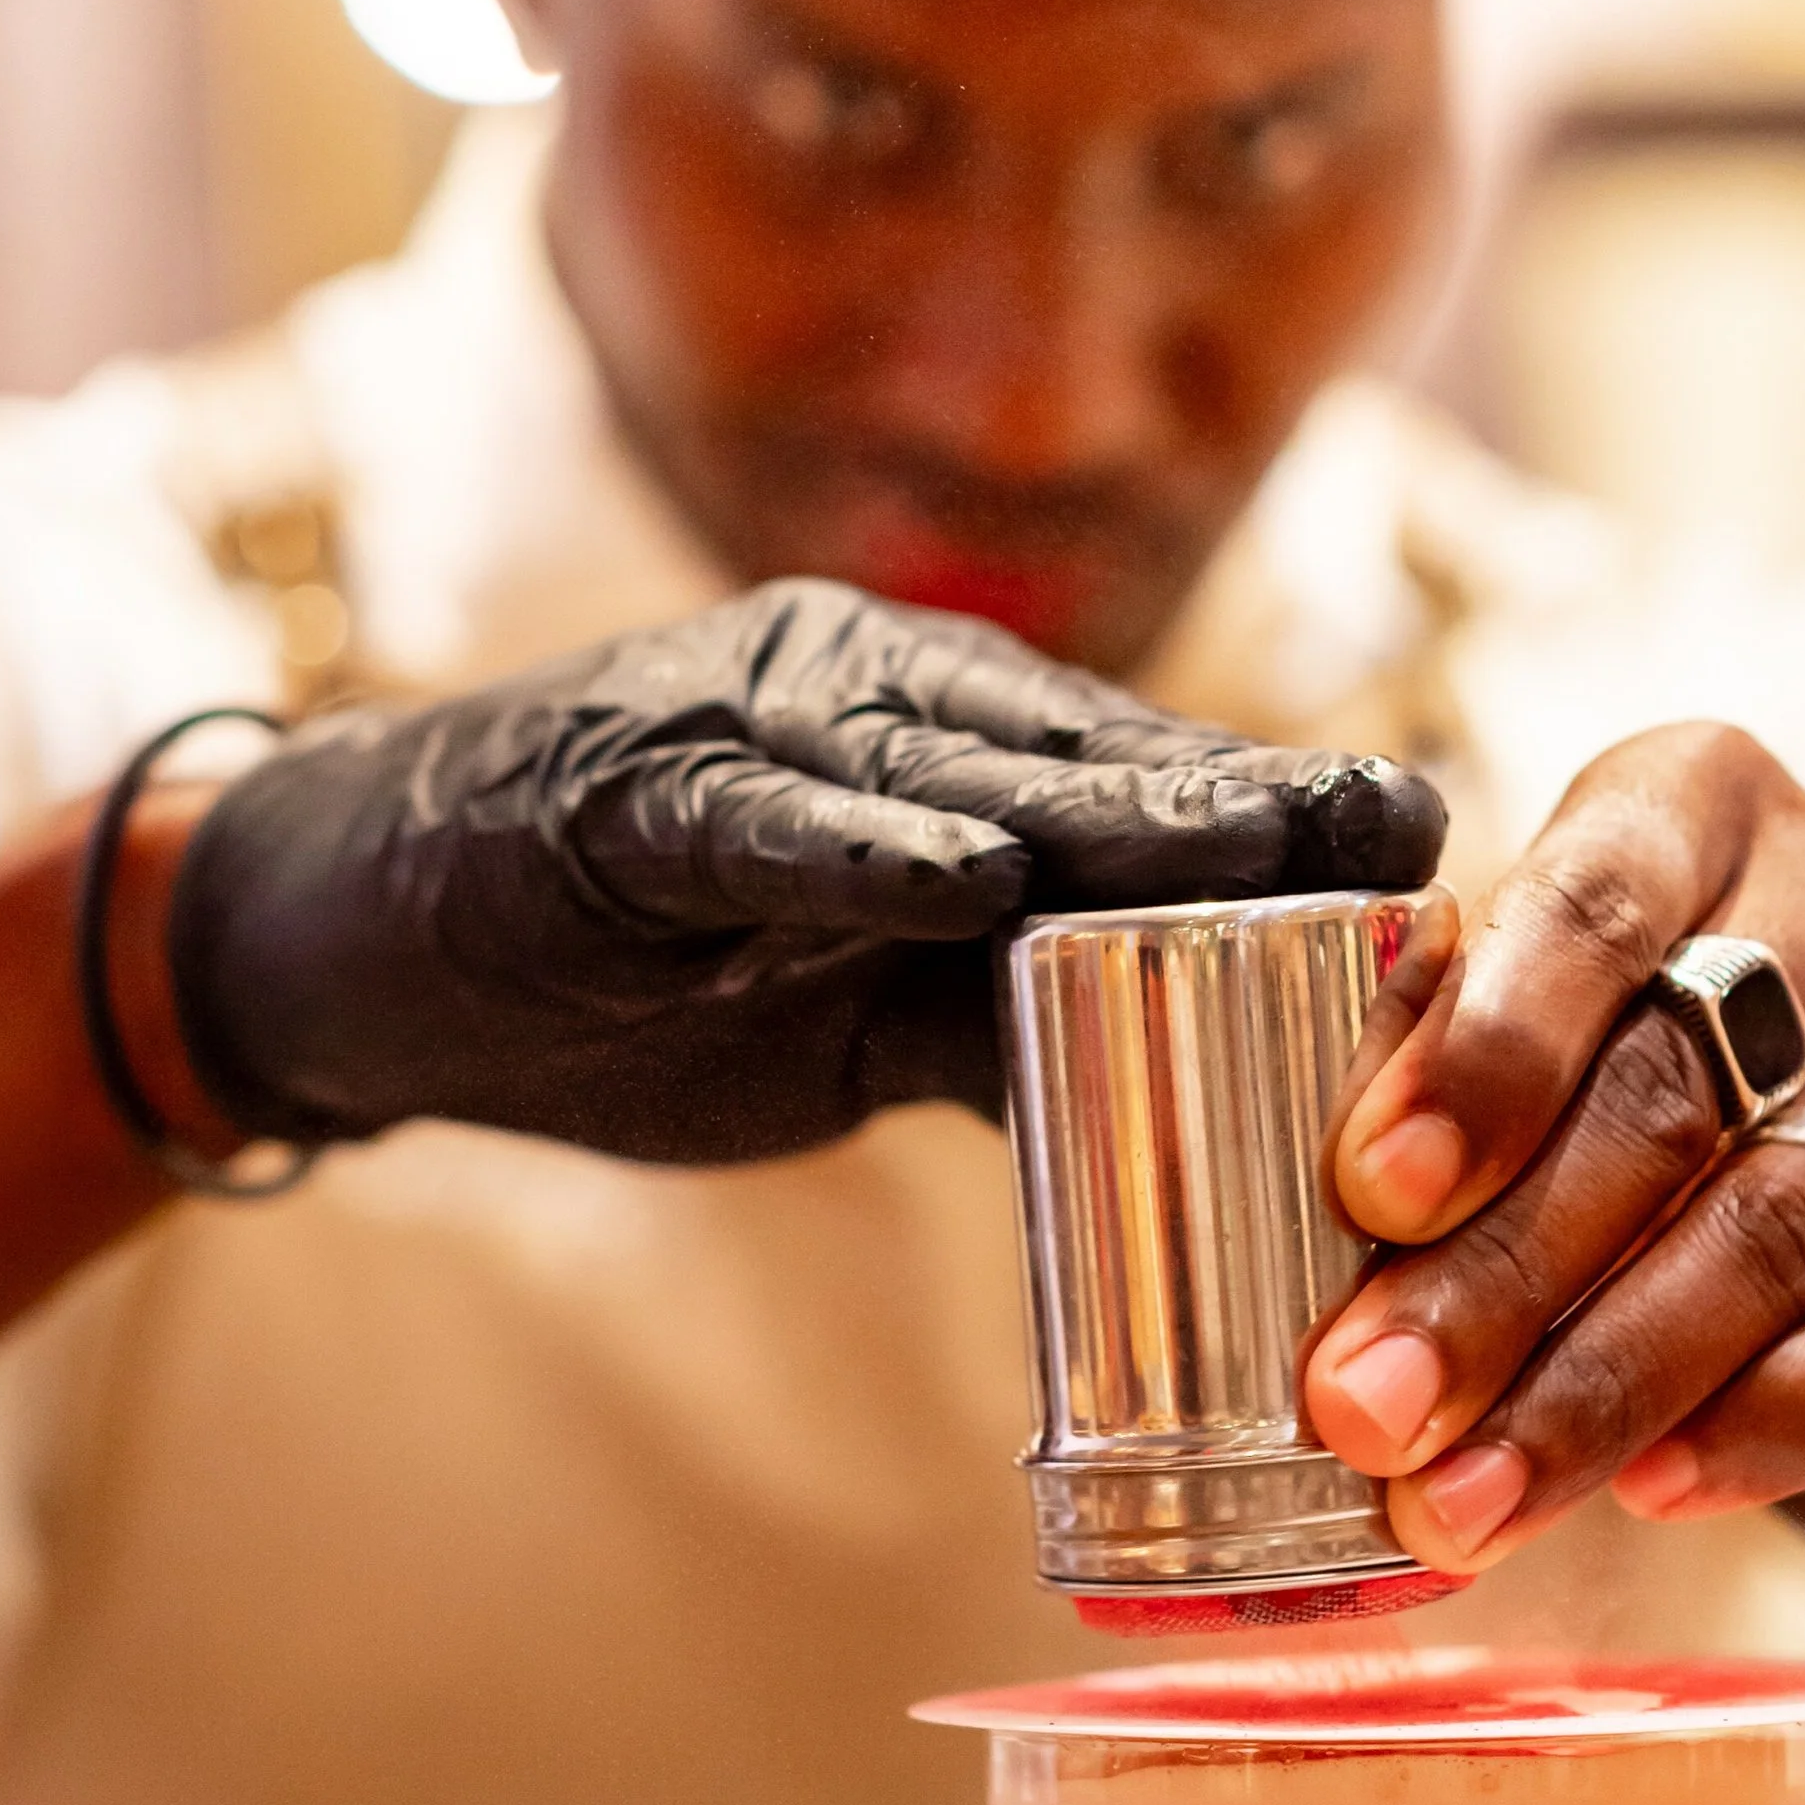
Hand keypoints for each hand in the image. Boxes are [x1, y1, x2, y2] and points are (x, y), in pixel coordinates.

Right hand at [167, 582, 1444, 1162]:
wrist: (366, 938)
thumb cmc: (630, 972)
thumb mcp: (852, 1017)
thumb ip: (1000, 1028)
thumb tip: (1183, 1104)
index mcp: (928, 747)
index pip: (1135, 780)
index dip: (1284, 818)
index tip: (1437, 853)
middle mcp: (856, 701)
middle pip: (1083, 753)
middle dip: (1250, 802)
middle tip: (1409, 829)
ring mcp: (735, 735)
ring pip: (952, 764)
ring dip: (1107, 808)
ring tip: (1254, 841)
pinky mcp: (617, 799)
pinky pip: (760, 823)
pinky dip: (864, 847)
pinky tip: (971, 874)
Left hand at [1304, 722, 1804, 1574]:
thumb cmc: (1619, 1028)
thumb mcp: (1524, 976)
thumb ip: (1428, 1041)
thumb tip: (1298, 1202)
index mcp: (1696, 800)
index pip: (1596, 906)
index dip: (1483, 1054)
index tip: (1370, 1189)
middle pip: (1667, 1103)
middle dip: (1500, 1279)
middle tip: (1371, 1406)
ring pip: (1775, 1234)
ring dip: (1604, 1389)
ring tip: (1466, 1498)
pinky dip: (1778, 1426)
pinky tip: (1655, 1488)